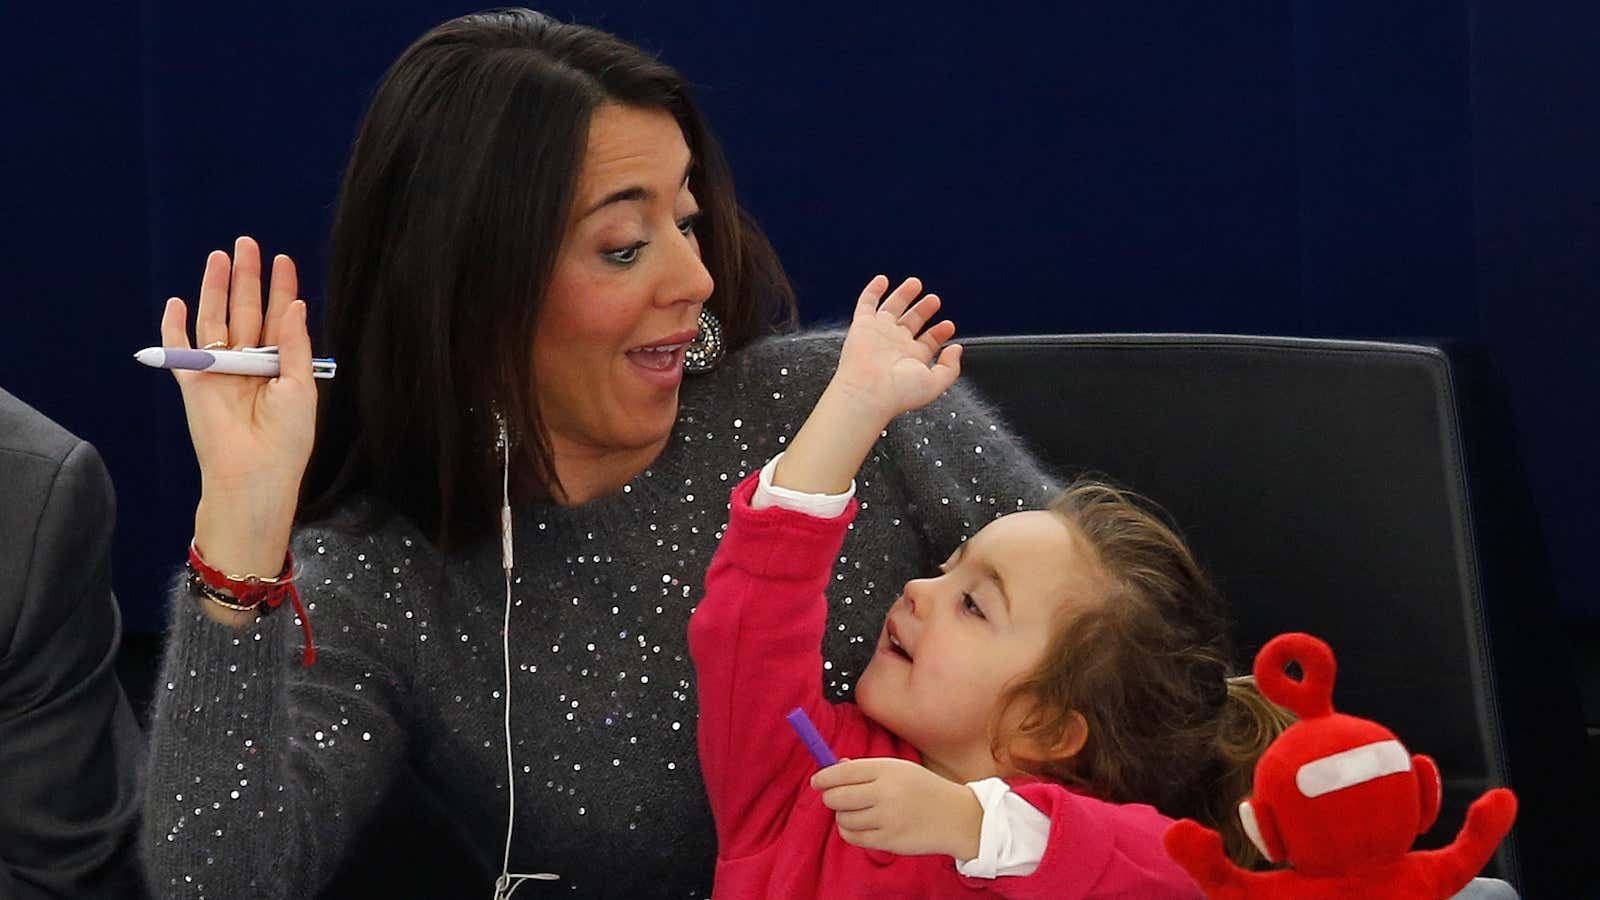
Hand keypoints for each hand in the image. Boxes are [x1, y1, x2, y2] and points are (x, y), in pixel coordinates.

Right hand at [160, 237, 316, 577]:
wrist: (254, 475)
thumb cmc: (286, 438)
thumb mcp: (301, 386)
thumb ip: (295, 344)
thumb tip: (296, 305)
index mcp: (279, 366)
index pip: (280, 318)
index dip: (281, 288)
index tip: (284, 260)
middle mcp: (249, 364)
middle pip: (247, 311)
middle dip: (247, 277)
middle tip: (247, 242)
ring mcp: (220, 370)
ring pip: (216, 320)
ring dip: (216, 288)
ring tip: (220, 256)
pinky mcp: (193, 382)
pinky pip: (180, 349)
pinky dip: (174, 326)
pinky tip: (177, 301)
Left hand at [810, 757, 982, 859]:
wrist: (955, 817)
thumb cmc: (923, 789)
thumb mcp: (899, 769)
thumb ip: (865, 769)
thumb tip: (832, 769)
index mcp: (888, 770)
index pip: (843, 772)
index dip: (824, 778)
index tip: (817, 782)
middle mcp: (886, 794)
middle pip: (837, 797)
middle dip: (830, 797)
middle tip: (834, 797)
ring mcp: (887, 820)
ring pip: (843, 819)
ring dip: (842, 815)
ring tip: (856, 811)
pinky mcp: (888, 841)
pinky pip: (853, 837)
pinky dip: (850, 831)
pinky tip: (861, 825)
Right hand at [827, 276, 960, 424]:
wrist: (869, 392)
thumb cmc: (899, 392)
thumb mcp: (936, 383)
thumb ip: (950, 367)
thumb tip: (956, 349)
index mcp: (912, 359)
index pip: (928, 341)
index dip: (940, 332)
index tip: (949, 325)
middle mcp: (895, 345)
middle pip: (912, 322)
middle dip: (924, 310)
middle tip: (934, 300)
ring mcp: (879, 334)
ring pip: (892, 309)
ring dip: (904, 295)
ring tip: (916, 284)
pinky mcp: (863, 326)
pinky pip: (867, 304)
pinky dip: (873, 291)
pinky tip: (882, 280)